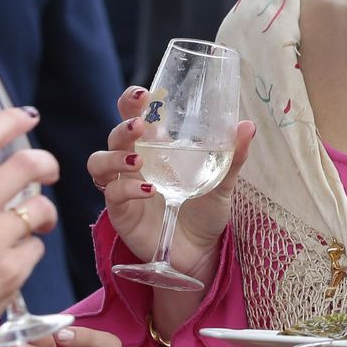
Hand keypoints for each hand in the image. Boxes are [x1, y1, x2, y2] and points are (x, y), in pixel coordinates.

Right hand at [0, 106, 59, 346]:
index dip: (10, 120)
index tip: (27, 117)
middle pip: (27, 164)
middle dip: (47, 163)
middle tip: (50, 172)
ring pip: (40, 210)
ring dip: (42, 217)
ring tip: (32, 228)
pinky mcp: (11, 273)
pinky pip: (36, 249)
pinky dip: (29, 253)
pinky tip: (10, 265)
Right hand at [88, 88, 256, 286]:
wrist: (201, 253)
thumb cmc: (206, 212)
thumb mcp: (223, 183)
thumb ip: (233, 156)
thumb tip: (247, 126)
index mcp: (156, 147)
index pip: (135, 114)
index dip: (131, 101)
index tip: (143, 93)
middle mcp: (134, 162)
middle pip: (114, 135)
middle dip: (122, 126)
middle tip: (139, 125)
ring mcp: (123, 186)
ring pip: (99, 162)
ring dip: (114, 156)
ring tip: (137, 159)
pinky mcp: (121, 212)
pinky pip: (111, 194)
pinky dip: (125, 189)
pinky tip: (148, 190)